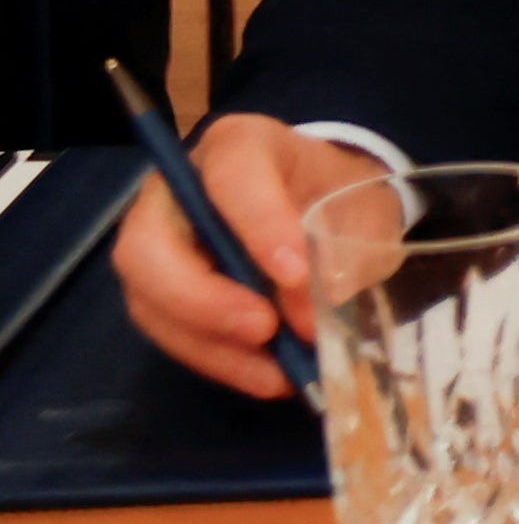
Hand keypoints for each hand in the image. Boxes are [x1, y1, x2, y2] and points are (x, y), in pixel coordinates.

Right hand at [112, 113, 335, 396]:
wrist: (329, 208)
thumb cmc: (340, 197)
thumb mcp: (363, 211)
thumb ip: (345, 251)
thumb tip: (311, 314)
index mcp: (240, 146)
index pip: (231, 174)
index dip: (257, 223)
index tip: (295, 273)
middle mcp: (179, 191)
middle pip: (149, 245)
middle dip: (202, 298)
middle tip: (265, 329)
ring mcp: (159, 244)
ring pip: (150, 300)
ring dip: (212, 344)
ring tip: (278, 372)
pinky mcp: (160, 293)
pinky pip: (169, 333)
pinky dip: (218, 361)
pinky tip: (267, 377)